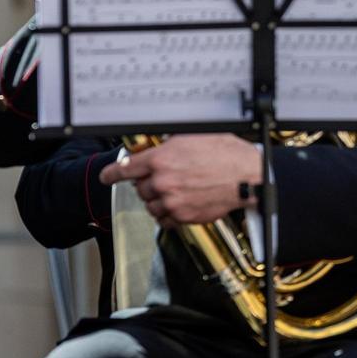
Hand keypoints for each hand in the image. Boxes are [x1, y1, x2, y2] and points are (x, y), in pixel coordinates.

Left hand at [99, 134, 261, 228]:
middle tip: (166, 179)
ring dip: (159, 200)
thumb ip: (171, 144)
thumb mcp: (195, 137)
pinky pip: (165, 220)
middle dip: (150, 184)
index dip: (112, 173)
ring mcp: (172, 201)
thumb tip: (160, 147)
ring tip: (176, 192)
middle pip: (140, 188)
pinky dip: (169, 214)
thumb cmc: (228, 155)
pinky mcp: (183, 216)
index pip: (125, 168)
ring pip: (151, 205)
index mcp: (162, 159)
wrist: (248, 176)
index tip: (108, 177)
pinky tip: (180, 205)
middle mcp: (163, 181)